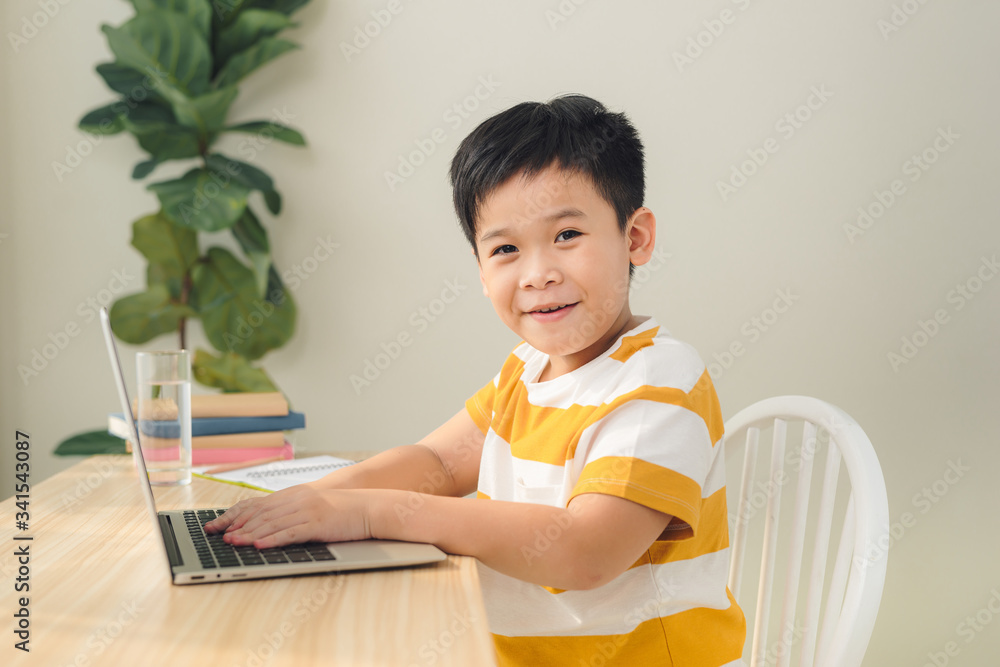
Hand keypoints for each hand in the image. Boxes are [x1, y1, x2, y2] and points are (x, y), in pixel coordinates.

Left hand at [203, 483, 374, 548]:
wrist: (368, 506)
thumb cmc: (342, 509)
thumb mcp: (312, 504)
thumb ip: (291, 510)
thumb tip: (267, 524)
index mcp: (293, 495)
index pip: (257, 504)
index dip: (235, 514)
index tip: (217, 525)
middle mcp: (297, 500)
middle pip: (261, 513)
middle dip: (238, 525)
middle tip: (220, 537)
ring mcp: (307, 511)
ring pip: (272, 523)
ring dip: (250, 534)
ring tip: (234, 542)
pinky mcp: (317, 524)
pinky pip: (291, 533)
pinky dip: (273, 540)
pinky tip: (261, 546)